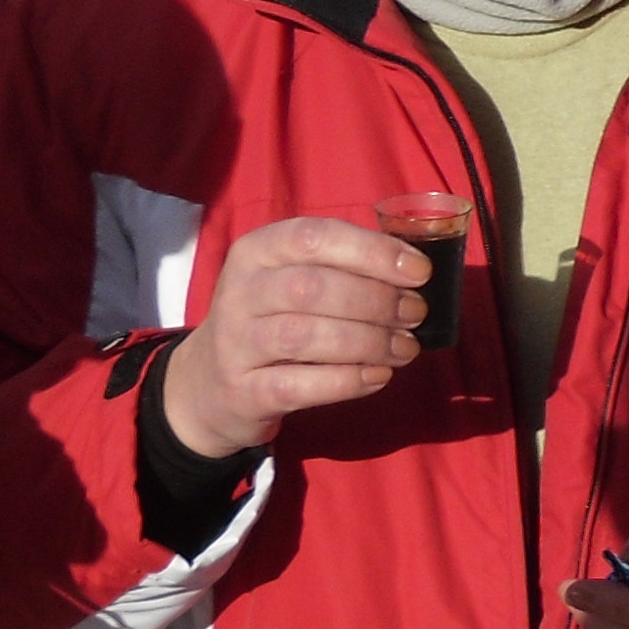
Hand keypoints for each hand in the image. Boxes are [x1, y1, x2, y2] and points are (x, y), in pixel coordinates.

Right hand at [159, 215, 425, 460]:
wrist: (209, 384)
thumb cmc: (270, 320)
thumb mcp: (292, 279)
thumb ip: (342, 268)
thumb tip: (413, 273)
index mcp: (256, 251)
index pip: (314, 238)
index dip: (372, 252)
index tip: (418, 272)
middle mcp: (239, 291)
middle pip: (312, 287)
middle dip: (376, 301)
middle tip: (414, 314)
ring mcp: (236, 343)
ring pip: (305, 335)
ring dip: (368, 342)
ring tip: (405, 348)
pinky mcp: (243, 391)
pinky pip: (300, 384)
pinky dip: (348, 380)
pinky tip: (378, 376)